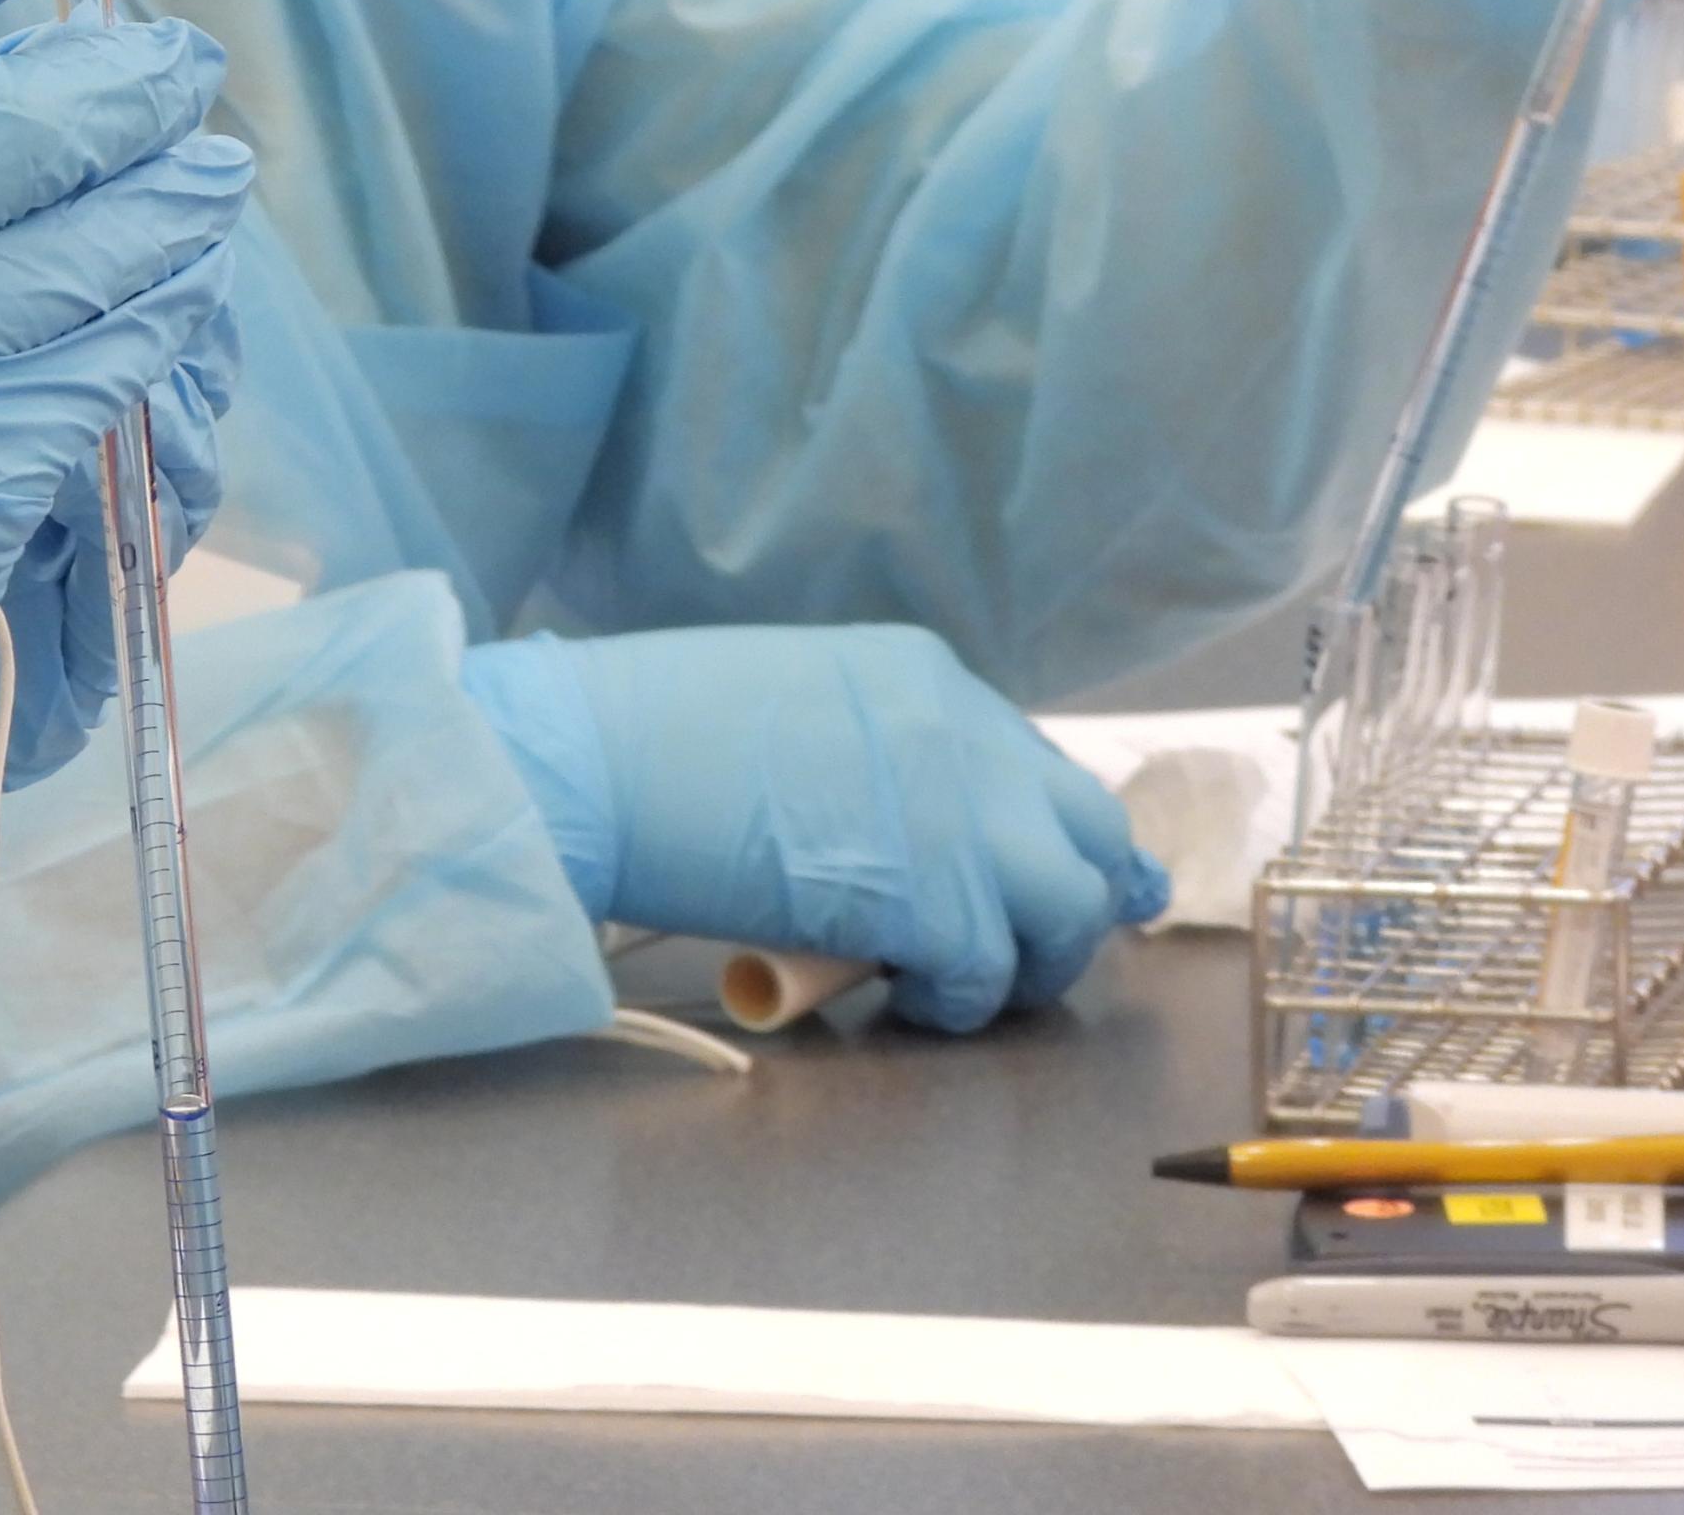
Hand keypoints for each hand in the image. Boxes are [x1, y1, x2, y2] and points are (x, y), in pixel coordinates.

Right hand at [462, 625, 1169, 1033]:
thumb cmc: (651, 735)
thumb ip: (871, 747)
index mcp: (925, 678)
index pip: (1031, 762)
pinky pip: (991, 971)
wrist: (596, 761)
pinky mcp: (930, 899)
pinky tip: (919, 1005)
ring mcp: (959, 817)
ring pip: (1070, 905)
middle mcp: (965, 735)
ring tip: (972, 990)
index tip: (1058, 875)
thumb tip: (899, 815)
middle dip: (1080, 892)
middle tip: (1040, 946)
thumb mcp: (797, 701)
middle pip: (1087, 825)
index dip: (1046, 830)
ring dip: (1035, 959)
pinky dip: (965, 1002)